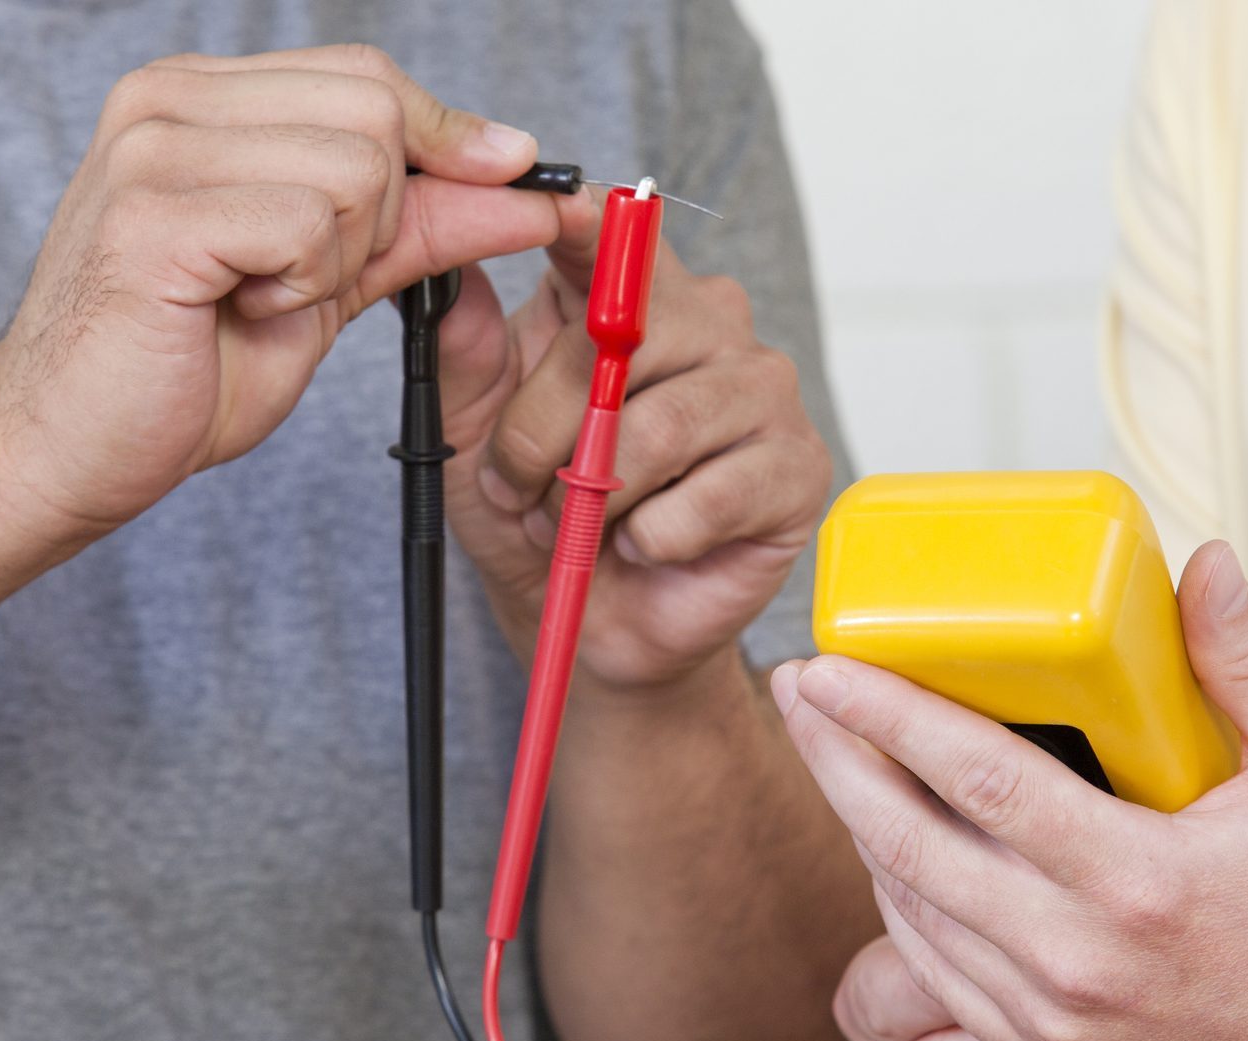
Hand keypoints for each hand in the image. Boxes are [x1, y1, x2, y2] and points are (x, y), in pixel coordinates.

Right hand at [0, 44, 565, 543]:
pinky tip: (239, 312)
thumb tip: (521, 183)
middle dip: (384, 217)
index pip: (369, 77)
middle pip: (376, 112)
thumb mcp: (329, 283)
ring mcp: (155, 147)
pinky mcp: (153, 212)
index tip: (512, 175)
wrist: (69, 450)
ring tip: (260, 299)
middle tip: (309, 281)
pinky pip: (307, 224)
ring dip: (339, 261)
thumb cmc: (185, 369)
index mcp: (203, 100)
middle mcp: (170, 99)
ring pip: (356, 169)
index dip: (449, 132)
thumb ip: (417, 225)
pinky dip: (300, 287)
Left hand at [435, 197, 831, 689]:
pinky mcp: (798, 465)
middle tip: (524, 491)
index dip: (580, 217)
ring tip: (582, 528)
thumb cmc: (544, 521)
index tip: (551, 206)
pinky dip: (653, 537)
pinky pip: (707, 497)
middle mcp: (711, 323)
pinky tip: (649, 546)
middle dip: (546, 432)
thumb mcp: (475, 441)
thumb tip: (449, 273)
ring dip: (596, 498)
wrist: (599, 628)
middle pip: (619, 341)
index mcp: (633, 298)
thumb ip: (466, 358)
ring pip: (659, 427)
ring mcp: (763, 390)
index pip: (612, 235)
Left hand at [776, 540, 1247, 1040]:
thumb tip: (1198, 563)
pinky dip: (898, 900)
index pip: (975, 778)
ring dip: (859, 825)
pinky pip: (935, 969)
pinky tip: (887, 843)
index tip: (828, 664)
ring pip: (909, 909)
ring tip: (835, 751)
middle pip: (908, 843)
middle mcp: (1080, 961)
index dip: (886, 713)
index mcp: (1140, 882)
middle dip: (835, 758)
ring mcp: (1055, 1020)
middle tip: (798, 690)